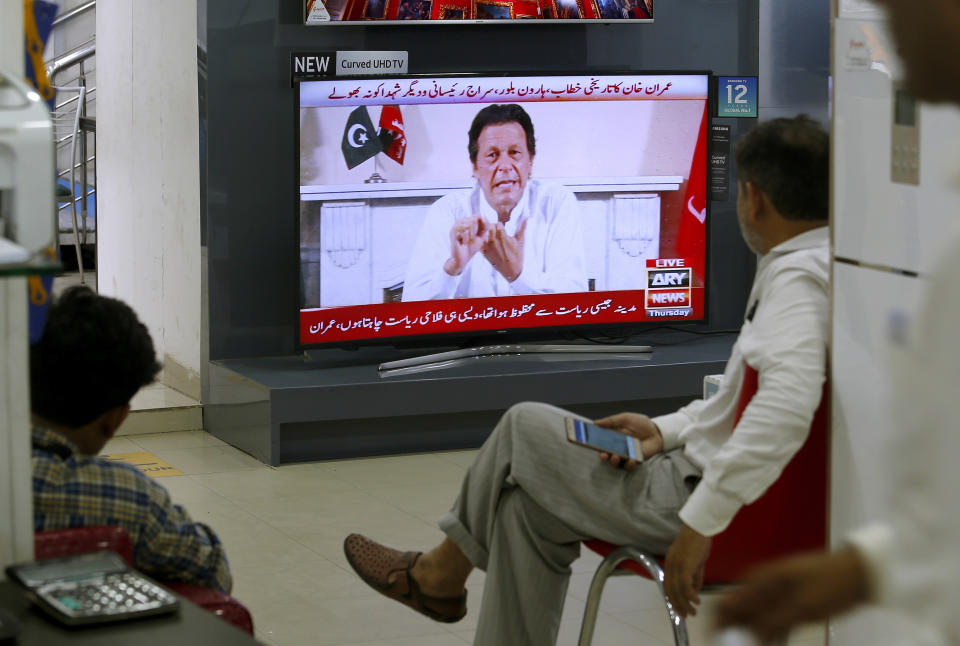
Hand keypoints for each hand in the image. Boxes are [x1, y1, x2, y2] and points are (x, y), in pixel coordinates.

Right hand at [444, 215, 491, 275]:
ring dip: (472, 234)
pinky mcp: (453, 231)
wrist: (462, 259)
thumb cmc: (471, 248)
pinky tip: (463, 242)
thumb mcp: (481, 236)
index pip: (478, 215)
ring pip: (470, 223)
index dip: (482, 224)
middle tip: (471, 239)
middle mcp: (460, 222)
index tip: (480, 235)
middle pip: (474, 219)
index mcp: (467, 222)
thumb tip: (483, 215)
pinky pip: (465, 230)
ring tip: (468, 241)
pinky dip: (467, 238)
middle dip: (477, 231)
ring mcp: (455, 226)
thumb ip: (484, 226)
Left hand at [482, 219, 526, 281]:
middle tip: (496, 233)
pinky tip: (488, 244)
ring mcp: (488, 247)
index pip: (497, 224)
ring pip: (483, 234)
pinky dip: (482, 241)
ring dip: (486, 234)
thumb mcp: (520, 241)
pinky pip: (479, 243)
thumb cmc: (517, 255)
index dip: (499, 225)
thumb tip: (527, 217)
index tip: (502, 229)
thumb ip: (522, 227)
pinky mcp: (484, 253)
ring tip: (492, 238)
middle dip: (492, 228)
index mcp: (503, 236)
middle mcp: (494, 241)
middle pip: (489, 227)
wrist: (511, 271)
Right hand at [593, 412, 663, 468]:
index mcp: (611, 437)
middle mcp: (616, 447)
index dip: (592, 443)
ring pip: (614, 462)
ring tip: (615, 457)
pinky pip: (628, 465)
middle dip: (602, 455)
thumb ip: (610, 421)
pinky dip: (629, 464)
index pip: (599, 442)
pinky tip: (631, 460)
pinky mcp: (634, 461)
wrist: (657, 431)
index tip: (587, 443)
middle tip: (602, 454)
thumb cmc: (640, 423)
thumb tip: (595, 422)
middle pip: (605, 454)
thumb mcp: (625, 418)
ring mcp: (624, 455)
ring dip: (613, 461)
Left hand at [664, 524, 710, 617]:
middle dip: (678, 606)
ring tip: (693, 612)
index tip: (680, 609)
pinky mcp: (685, 565)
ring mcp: (676, 566)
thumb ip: (695, 576)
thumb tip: (696, 591)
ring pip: (677, 591)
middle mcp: (670, 566)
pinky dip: (690, 596)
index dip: (673, 599)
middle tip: (686, 616)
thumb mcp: (696, 562)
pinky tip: (697, 601)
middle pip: (671, 591)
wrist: (699, 527)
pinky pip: (685, 585)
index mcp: (670, 564)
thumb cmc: (698, 542)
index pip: (668, 586)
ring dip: (685, 604)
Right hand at [714, 547, 870, 643]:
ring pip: (753, 619)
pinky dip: (767, 634)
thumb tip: (747, 639)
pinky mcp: (788, 602)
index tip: (718, 642)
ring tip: (757, 645)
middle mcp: (762, 586)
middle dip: (734, 633)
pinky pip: (769, 621)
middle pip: (737, 612)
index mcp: (760, 581)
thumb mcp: (803, 607)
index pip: (726, 604)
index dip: (718, 626)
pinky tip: (771, 644)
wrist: (860, 573)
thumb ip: (772, 622)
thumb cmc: (831, 585)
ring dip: (751, 636)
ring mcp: (775, 593)